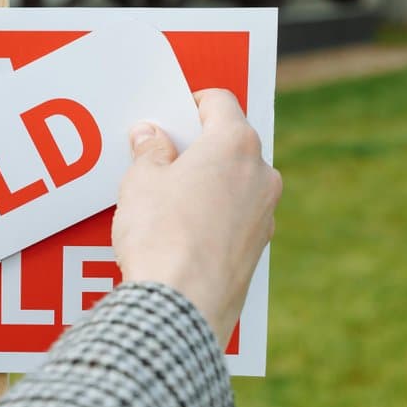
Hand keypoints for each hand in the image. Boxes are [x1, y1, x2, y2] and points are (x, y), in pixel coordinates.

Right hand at [112, 89, 281, 344]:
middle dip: (197, 147)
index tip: (168, 118)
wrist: (181, 304)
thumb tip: (151, 136)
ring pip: (235, 183)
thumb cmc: (161, 235)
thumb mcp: (141, 182)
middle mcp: (261, 174)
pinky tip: (180, 234)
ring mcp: (264, 214)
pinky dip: (213, 216)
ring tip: (165, 202)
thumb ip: (149, 151)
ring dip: (206, 183)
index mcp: (235, 143)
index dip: (189, 104)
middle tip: (159, 159)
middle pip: (230, 143)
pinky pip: (235, 218)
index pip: (219, 102)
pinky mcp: (257, 249)